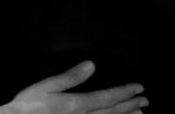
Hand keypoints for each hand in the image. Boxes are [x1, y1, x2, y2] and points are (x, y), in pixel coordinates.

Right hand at [7, 61, 146, 113]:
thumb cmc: (30, 104)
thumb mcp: (47, 85)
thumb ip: (71, 77)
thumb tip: (91, 65)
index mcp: (78, 103)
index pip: (108, 97)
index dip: (125, 92)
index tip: (139, 88)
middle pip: (113, 111)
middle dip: (131, 105)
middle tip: (145, 101)